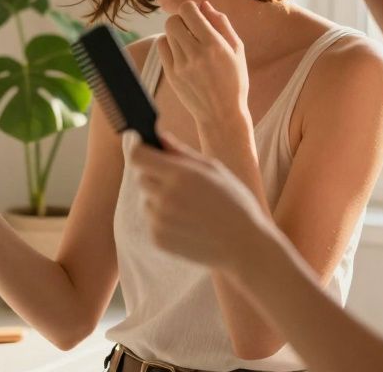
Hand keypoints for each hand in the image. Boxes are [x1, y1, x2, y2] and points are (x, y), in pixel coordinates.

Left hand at [130, 134, 278, 268]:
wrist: (245, 245)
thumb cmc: (234, 203)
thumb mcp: (214, 170)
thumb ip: (182, 152)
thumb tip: (159, 137)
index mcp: (179, 175)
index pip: (137, 156)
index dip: (138, 149)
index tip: (143, 147)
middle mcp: (165, 197)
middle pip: (141, 178)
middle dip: (154, 176)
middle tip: (179, 183)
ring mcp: (160, 221)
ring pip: (146, 200)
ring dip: (159, 200)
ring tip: (189, 208)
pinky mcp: (159, 240)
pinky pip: (152, 222)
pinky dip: (164, 220)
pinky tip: (188, 224)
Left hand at [159, 0, 249, 126]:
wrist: (222, 114)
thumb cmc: (234, 80)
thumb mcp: (237, 49)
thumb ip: (221, 23)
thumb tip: (204, 4)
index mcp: (214, 45)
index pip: (188, 11)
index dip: (191, 8)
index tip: (197, 15)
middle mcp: (195, 54)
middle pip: (173, 20)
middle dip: (182, 19)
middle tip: (192, 28)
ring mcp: (181, 66)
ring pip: (167, 33)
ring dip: (176, 32)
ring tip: (188, 42)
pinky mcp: (171, 75)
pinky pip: (162, 47)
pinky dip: (169, 44)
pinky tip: (181, 52)